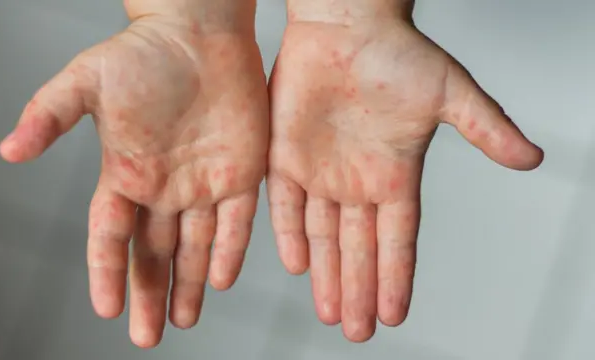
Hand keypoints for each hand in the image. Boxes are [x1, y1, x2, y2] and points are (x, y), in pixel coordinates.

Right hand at [0, 9, 267, 346]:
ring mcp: (202, 183)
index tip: (107, 309)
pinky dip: (228, 251)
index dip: (106, 272)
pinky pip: (235, 222)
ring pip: (194, 247)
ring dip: (189, 285)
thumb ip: (50, 115)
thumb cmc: (143, 52)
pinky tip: (220, 279)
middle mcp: (163, 188)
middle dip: (149, 295)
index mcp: (125, 173)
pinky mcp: (240, 173)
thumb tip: (7, 151)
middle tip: (147, 337)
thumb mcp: (87, 80)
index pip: (110, 235)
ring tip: (183, 320)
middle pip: (152, 253)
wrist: (200, 33)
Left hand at [267, 14, 542, 341]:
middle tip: (357, 332)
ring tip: (333, 314)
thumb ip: (486, 128)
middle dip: (358, 290)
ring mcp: (320, 171)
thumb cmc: (398, 52)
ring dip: (327, 275)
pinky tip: (299, 266)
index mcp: (394, 175)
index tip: (394, 314)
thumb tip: (531, 159)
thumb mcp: (451, 94)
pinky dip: (290, 235)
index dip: (396, 276)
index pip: (398, 239)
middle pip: (358, 249)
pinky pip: (286, 205)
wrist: (344, 24)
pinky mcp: (286, 156)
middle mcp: (356, 181)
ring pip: (323, 236)